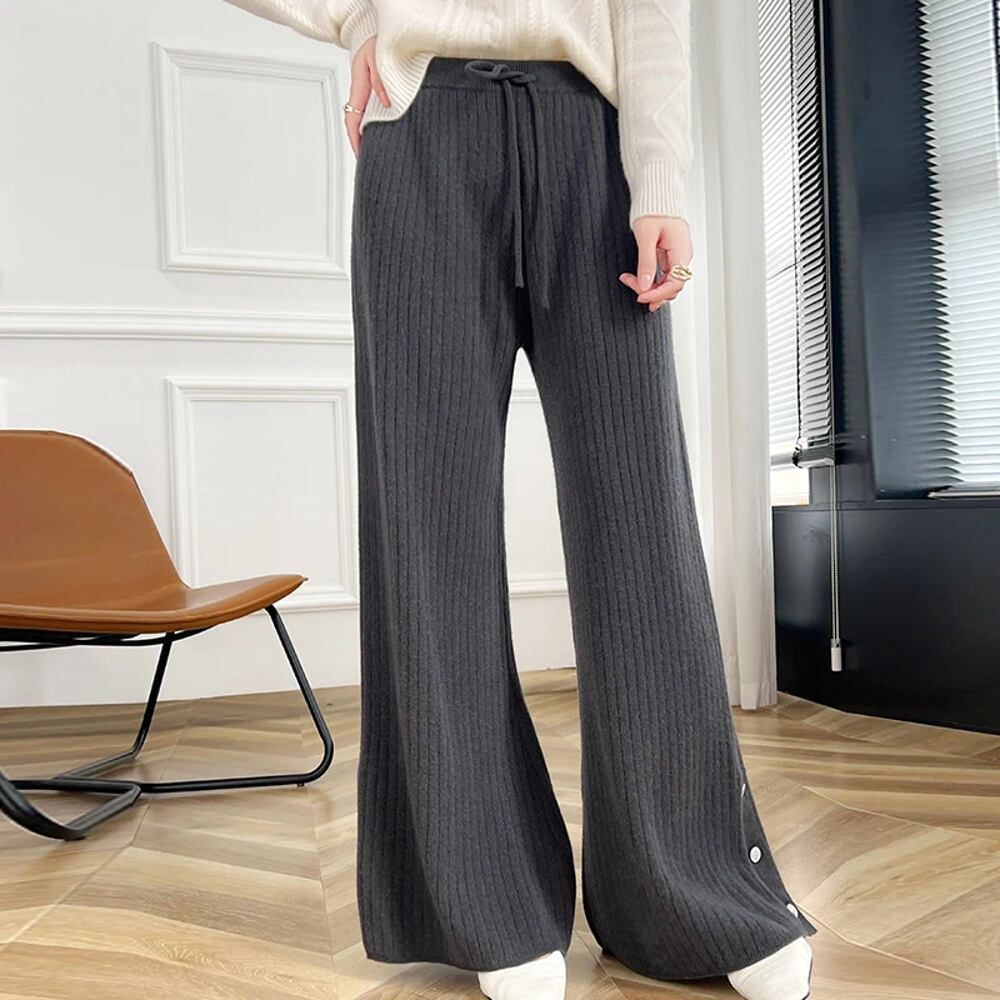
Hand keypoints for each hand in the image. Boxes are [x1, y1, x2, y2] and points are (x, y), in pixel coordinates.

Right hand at [345, 37, 389, 155]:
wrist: (386, 31)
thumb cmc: (382, 41)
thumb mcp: (380, 57)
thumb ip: (381, 80)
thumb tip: (386, 102)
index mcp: (359, 85)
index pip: (353, 118)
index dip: (355, 138)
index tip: (360, 153)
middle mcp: (362, 91)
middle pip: (357, 122)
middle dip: (359, 142)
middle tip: (366, 160)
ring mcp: (368, 92)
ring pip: (364, 118)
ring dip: (367, 134)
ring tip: (373, 151)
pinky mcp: (377, 91)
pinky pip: (374, 111)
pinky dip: (376, 124)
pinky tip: (384, 132)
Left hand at [619, 216, 693, 312]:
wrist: (657, 193)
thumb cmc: (654, 208)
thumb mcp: (646, 235)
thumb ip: (646, 262)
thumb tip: (644, 285)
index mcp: (681, 251)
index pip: (674, 284)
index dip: (657, 294)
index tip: (640, 295)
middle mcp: (683, 256)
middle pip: (671, 286)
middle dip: (651, 291)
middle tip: (630, 285)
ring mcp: (677, 256)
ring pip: (667, 283)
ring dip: (649, 287)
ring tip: (630, 281)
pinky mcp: (670, 255)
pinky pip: (663, 275)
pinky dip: (650, 280)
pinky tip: (637, 279)